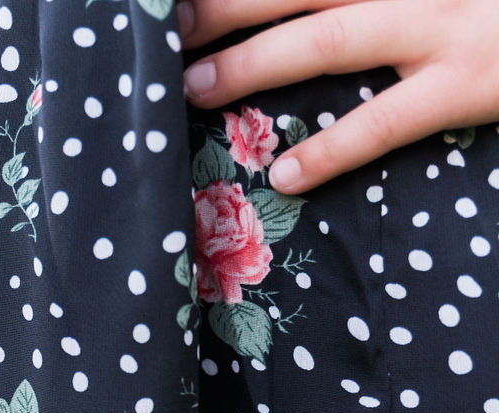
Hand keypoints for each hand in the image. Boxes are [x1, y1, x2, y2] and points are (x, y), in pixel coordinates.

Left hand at [177, 0, 498, 191]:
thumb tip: (319, 2)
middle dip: (228, 1)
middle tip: (166, 25)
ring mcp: (444, 19)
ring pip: (326, 37)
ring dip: (252, 61)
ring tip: (192, 89)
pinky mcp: (470, 80)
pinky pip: (383, 119)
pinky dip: (329, 149)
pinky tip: (281, 174)